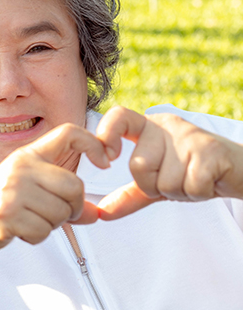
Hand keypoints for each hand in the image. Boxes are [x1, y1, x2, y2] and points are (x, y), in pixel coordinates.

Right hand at [0, 124, 111, 260]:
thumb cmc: (0, 204)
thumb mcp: (29, 190)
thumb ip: (62, 197)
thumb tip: (98, 214)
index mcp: (28, 155)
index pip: (68, 133)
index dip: (93, 143)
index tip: (105, 161)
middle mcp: (20, 167)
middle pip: (75, 186)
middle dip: (73, 208)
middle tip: (56, 215)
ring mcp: (12, 190)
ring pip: (61, 213)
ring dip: (51, 225)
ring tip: (29, 220)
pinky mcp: (7, 215)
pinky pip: (43, 231)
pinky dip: (36, 237)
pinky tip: (19, 230)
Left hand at [96, 106, 242, 220]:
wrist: (241, 172)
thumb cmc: (196, 173)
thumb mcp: (158, 183)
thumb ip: (129, 195)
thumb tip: (101, 213)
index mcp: (148, 127)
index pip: (118, 116)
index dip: (106, 135)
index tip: (106, 159)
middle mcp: (166, 126)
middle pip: (138, 166)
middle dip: (155, 186)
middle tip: (177, 178)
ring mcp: (189, 136)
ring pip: (164, 182)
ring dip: (180, 191)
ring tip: (194, 179)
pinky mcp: (211, 151)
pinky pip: (190, 187)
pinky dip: (197, 194)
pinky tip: (208, 181)